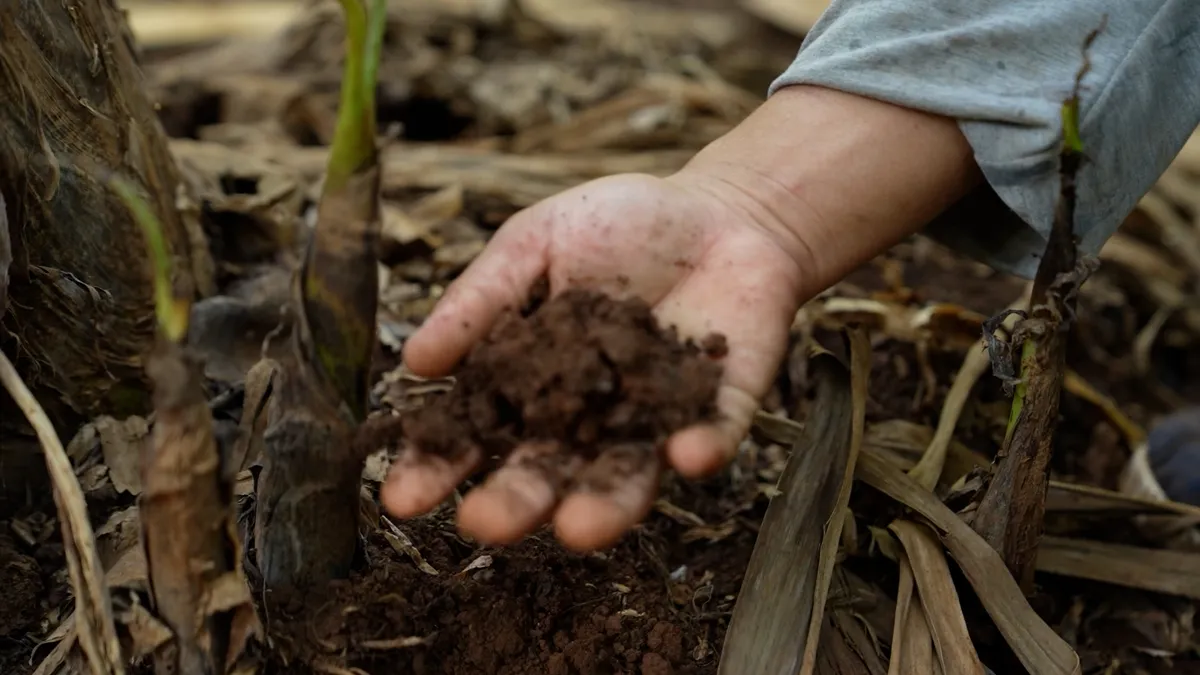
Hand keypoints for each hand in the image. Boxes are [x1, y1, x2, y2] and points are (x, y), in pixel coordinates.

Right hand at [382, 170, 806, 550]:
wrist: (717, 208)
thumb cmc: (616, 226)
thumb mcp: (534, 244)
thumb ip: (482, 300)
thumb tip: (415, 360)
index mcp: (530, 383)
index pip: (475, 435)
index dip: (438, 467)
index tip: (402, 496)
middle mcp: (586, 418)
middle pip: (545, 472)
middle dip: (515, 502)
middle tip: (484, 524)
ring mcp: (654, 420)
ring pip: (626, 476)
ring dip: (605, 506)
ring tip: (579, 528)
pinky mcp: (719, 407)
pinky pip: (713, 436)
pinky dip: (701, 448)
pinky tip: (687, 455)